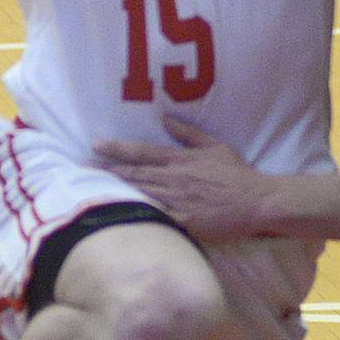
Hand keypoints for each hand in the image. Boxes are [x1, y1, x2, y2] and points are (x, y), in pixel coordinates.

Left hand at [95, 118, 278, 242]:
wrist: (257, 201)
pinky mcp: (183, 221)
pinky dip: (136, 215)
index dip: (117, 149)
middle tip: (82, 166)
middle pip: (134, 173)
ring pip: (139, 193)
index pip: (142, 152)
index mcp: (180, 160)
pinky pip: (155, 217)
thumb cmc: (237, 173)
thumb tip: (165, 118)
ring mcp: (177, 201)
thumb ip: (188, 133)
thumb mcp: (214, 146)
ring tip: (90, 186)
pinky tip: (118, 215)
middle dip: (106, 169)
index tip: (96, 145)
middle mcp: (174, 178)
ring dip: (114, 190)